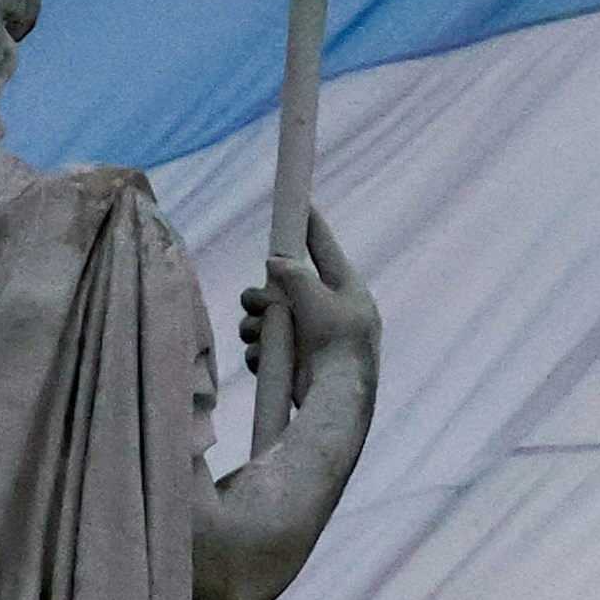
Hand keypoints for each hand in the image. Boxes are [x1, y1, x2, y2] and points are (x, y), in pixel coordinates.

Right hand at [238, 203, 378, 407]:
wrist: (337, 397)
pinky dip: (259, 351)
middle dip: (263, 295)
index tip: (302, 202)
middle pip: (282, 287)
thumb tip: (275, 263)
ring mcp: (308, 338)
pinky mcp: (293, 364)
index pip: (324, 248)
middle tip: (258, 303)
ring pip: (266, 319)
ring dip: (255, 324)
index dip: (311, 225)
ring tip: (257, 334)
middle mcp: (327, 311)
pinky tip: (262, 358)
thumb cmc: (338, 343)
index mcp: (345, 290)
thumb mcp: (317, 296)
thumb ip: (294, 273)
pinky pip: (264, 348)